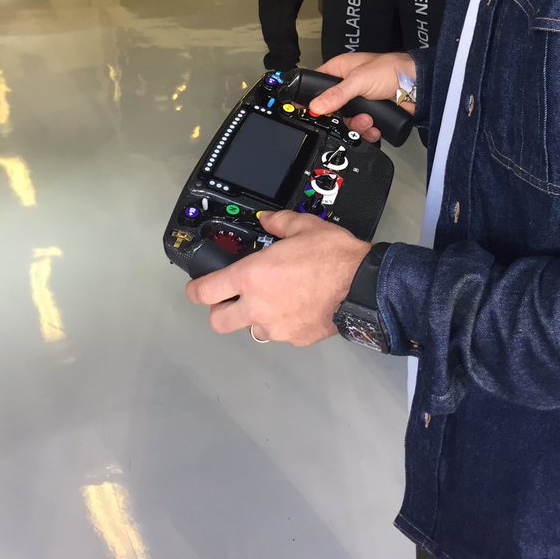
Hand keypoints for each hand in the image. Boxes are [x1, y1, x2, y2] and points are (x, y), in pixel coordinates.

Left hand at [185, 210, 369, 344]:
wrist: (364, 287)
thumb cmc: (335, 257)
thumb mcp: (305, 226)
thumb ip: (280, 222)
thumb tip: (267, 219)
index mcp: (253, 276)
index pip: (206, 291)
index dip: (195, 290)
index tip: (195, 288)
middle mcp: (258, 306)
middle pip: (219, 321)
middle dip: (220, 311)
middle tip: (232, 299)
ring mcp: (276, 326)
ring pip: (252, 330)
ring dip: (255, 318)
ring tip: (274, 302)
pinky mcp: (295, 338)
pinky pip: (280, 334)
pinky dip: (283, 324)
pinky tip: (298, 309)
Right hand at [310, 51, 414, 141]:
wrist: (417, 86)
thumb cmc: (391, 70)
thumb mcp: (359, 80)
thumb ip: (337, 94)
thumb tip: (316, 106)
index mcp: (340, 70)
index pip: (317, 84)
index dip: (311, 98)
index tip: (309, 111)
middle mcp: (348, 86)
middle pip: (331, 108)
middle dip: (340, 117)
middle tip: (346, 118)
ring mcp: (360, 101)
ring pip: (347, 121)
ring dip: (357, 125)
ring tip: (367, 120)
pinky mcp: (371, 114)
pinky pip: (361, 128)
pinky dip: (367, 131)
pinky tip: (374, 127)